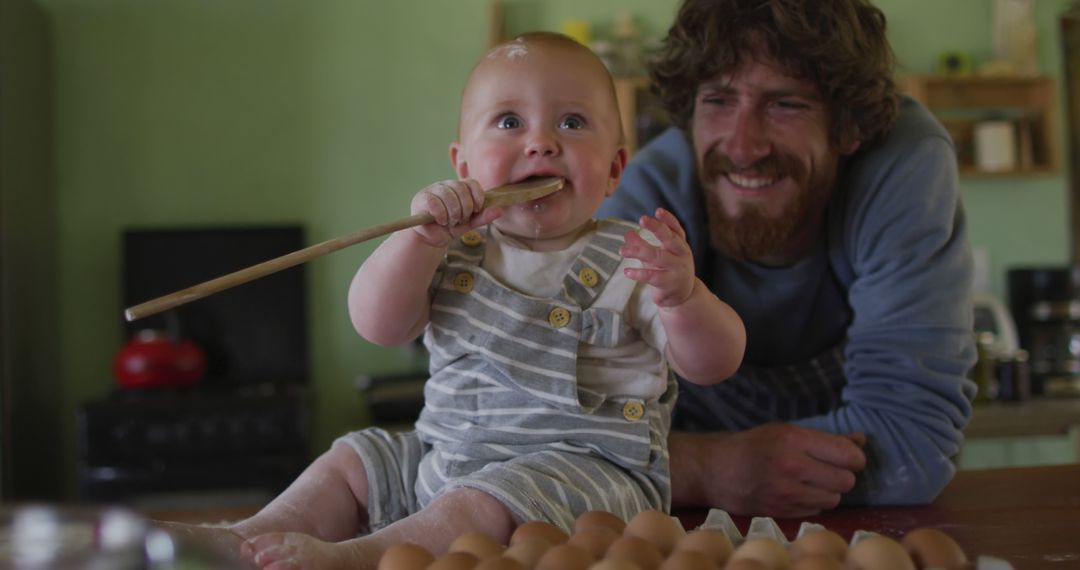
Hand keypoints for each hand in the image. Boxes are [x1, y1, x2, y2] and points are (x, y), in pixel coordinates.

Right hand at [410, 179, 502, 246]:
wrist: (431, 239)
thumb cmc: (449, 229)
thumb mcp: (469, 224)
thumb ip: (483, 217)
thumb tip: (500, 210)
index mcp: (459, 188)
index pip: (471, 183)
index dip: (477, 196)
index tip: (477, 209)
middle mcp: (446, 185)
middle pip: (461, 189)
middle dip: (465, 208)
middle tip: (461, 220)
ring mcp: (433, 190)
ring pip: (448, 195)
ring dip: (453, 213)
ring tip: (450, 222)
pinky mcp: (422, 198)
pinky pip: (435, 202)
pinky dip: (441, 214)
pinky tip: (441, 221)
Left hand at [620, 208, 694, 307]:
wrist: (682, 296)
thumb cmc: (668, 270)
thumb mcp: (656, 256)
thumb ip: (643, 245)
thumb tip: (628, 233)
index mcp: (680, 245)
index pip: (676, 229)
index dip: (668, 220)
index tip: (658, 210)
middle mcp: (681, 255)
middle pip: (670, 239)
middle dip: (657, 228)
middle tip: (642, 219)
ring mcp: (677, 269)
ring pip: (657, 257)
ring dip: (638, 251)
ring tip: (622, 250)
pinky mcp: (669, 284)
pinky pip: (652, 276)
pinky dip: (638, 273)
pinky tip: (627, 271)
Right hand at [670, 423, 866, 517]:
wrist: (715, 469)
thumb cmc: (753, 445)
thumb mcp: (786, 432)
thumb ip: (825, 438)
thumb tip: (862, 440)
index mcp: (794, 439)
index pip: (848, 455)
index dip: (854, 458)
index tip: (848, 457)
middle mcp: (792, 466)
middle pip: (845, 480)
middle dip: (842, 475)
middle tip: (827, 470)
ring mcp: (786, 492)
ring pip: (834, 499)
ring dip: (829, 491)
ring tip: (812, 482)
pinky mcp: (781, 511)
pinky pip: (816, 510)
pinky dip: (813, 502)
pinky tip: (798, 492)